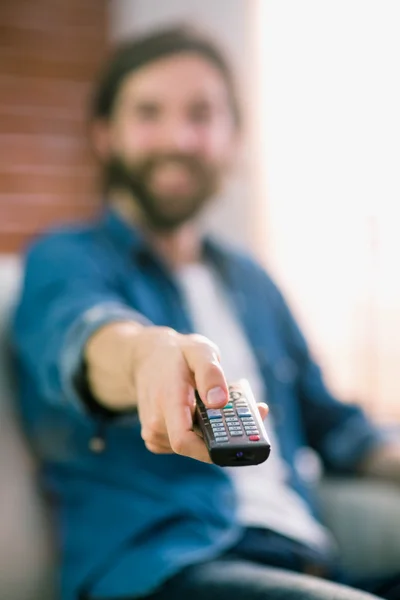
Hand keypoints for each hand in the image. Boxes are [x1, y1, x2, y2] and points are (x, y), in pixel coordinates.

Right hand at [85, 323, 267, 462]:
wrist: (148, 359)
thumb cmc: (177, 355)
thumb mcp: (199, 351)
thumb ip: (210, 374)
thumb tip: (220, 402)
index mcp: (167, 402)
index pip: (183, 441)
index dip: (213, 449)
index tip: (240, 441)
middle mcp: (156, 423)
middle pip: (197, 446)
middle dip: (226, 436)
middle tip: (252, 414)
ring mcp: (155, 434)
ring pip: (194, 446)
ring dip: (216, 433)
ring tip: (227, 408)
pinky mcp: (158, 440)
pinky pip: (188, 444)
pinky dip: (203, 433)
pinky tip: (210, 415)